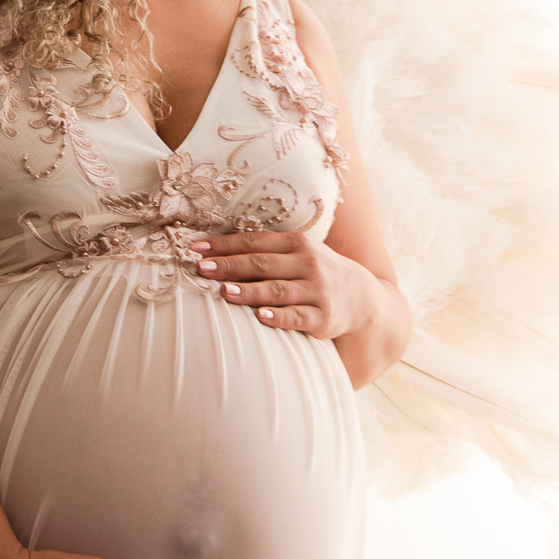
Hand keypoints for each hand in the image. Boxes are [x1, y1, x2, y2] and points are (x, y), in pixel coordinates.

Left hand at [190, 230, 381, 339]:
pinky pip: (297, 316)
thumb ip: (266, 252)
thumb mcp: (298, 254)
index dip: (224, 245)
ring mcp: (316, 290)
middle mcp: (308, 263)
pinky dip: (279, 317)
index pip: (255, 241)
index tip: (196, 248)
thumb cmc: (316, 273)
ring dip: (250, 291)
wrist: (362, 297)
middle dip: (230, 265)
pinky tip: (261, 317)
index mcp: (297, 243)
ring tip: (224, 292)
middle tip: (202, 268)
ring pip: (277, 290)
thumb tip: (215, 253)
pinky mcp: (323, 317)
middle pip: (262, 263)